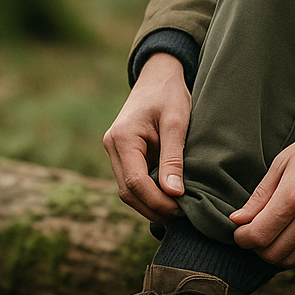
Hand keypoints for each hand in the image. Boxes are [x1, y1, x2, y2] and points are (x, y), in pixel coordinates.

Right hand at [103, 53, 190, 223]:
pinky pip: (133, 182)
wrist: (159, 76)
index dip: (158, 202)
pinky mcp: (124, 156)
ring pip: (128, 191)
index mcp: (122, 138)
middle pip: (128, 192)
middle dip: (153, 209)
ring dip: (151, 205)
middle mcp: (112, 147)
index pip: (135, 182)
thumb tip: (173, 194)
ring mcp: (116, 152)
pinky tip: (169, 202)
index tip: (182, 210)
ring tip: (178, 214)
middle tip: (182, 218)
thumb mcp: (176, 123)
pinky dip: (149, 195)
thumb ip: (173, 158)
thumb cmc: (169, 95)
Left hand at [230, 110, 294, 267]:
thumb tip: (238, 219)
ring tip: (270, 234)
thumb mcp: (282, 163)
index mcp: (294, 196)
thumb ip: (259, 196)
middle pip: (272, 254)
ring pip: (290, 260)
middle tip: (253, 232)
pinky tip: (289, 234)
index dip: (242, 238)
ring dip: (273, 252)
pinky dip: (292, 251)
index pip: (259, 236)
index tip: (240, 230)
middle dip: (256, 247)